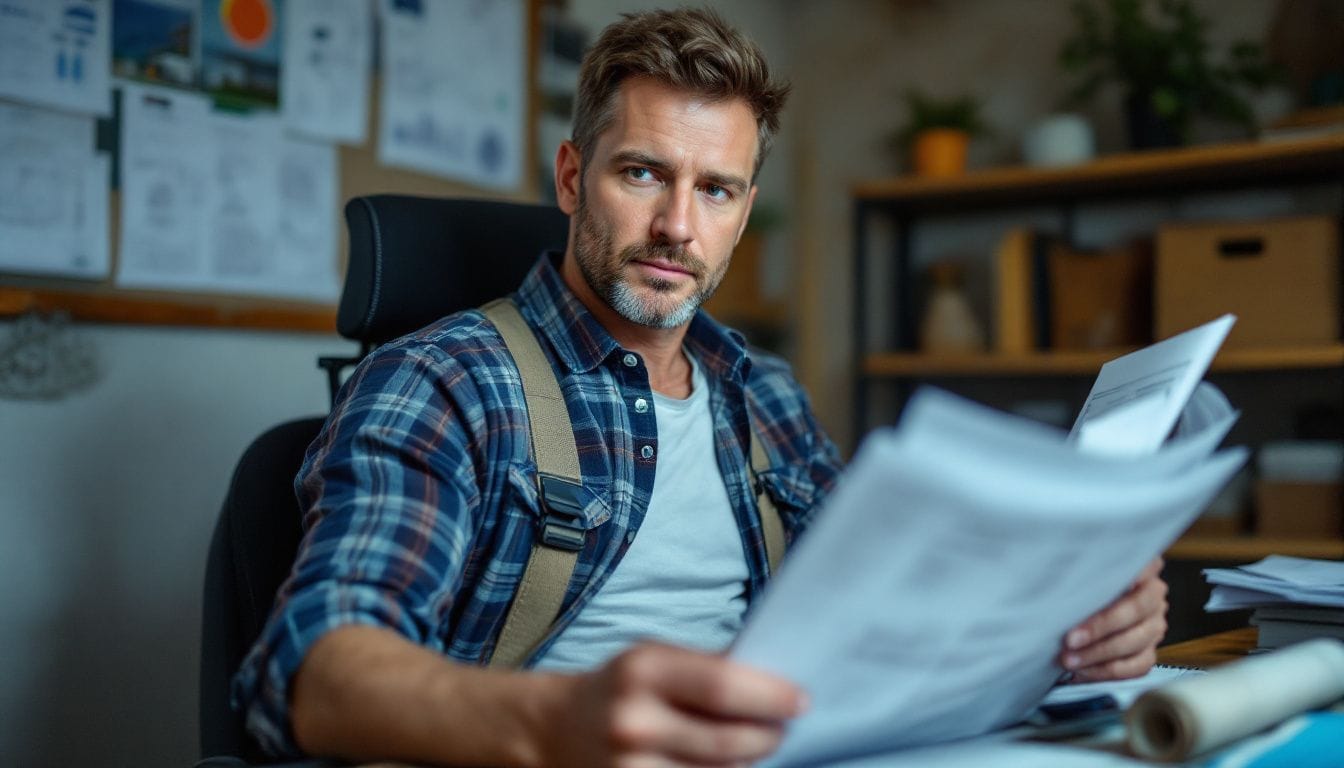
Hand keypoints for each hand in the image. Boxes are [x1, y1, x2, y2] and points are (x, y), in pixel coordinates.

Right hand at [540, 642, 805, 767]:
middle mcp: (634, 720)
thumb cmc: (622, 686)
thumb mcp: (655, 658)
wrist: (555, 728)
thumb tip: (774, 687)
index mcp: (644, 670)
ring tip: (752, 747)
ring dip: (747, 763)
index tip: (800, 702)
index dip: (770, 697)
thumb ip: (708, 669)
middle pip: (727, 741)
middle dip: (768, 737)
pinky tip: (725, 766)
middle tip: (782, 730)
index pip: (722, 687)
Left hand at [1060, 557, 1168, 681]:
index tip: (1104, 584)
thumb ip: (1082, 571)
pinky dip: (1107, 672)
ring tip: (1069, 660)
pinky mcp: (1148, 652)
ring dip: (1098, 654)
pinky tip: (1082, 671)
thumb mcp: (1079, 572)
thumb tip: (1062, 576)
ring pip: (1134, 642)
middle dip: (1100, 627)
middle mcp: (1153, 596)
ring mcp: (1154, 626)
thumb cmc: (1076, 586)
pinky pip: (1135, 667)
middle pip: (1135, 610)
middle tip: (1070, 638)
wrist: (1079, 611)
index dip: (1125, 576)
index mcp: (1142, 567)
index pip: (1140, 566)